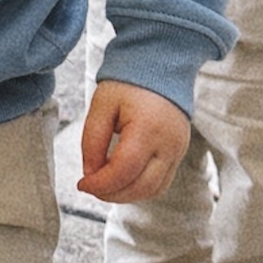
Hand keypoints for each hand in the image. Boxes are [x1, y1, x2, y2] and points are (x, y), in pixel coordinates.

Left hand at [77, 81, 190, 202]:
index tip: (82, 184)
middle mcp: (169, 144)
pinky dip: (140, 189)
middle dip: (112, 194)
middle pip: (141, 187)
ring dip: (126, 196)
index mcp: (148, 128)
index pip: (124, 170)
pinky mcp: (180, 153)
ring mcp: (178, 150)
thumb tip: (91, 174)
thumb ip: (92, 141)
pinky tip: (122, 181)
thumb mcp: (102, 105)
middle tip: (91, 187)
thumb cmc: (129, 83)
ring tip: (105, 185)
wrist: (161, 66)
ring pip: (153, 190)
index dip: (100, 184)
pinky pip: (161, 183)